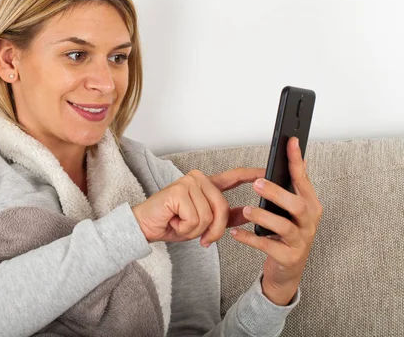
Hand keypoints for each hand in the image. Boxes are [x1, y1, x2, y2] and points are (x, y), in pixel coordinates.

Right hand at [131, 167, 265, 244]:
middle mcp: (198, 179)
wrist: (145, 227)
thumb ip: (224, 216)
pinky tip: (173, 221)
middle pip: (222, 207)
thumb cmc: (172, 223)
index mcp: (206, 184)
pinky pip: (195, 218)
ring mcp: (188, 183)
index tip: (267, 174)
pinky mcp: (179, 191)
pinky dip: (185, 228)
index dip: (252, 175)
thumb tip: (247, 214)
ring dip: (195, 230)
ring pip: (209, 216)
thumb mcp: (203, 223)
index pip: (234, 177)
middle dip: (213, 229)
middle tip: (201, 237)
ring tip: (180, 224)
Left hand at [229, 136, 323, 304]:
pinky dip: (250, 238)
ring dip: (263, 216)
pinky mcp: (288, 257)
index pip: (303, 180)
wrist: (287, 271)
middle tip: (257, 184)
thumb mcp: (291, 211)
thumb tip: (292, 162)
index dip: (297, 161)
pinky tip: (235, 233)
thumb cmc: (286, 235)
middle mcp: (309, 222)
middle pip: (297, 205)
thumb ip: (290, 189)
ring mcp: (300, 241)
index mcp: (310, 205)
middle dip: (277, 193)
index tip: (291, 142)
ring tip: (246, 210)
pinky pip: (268, 246)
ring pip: (284, 227)